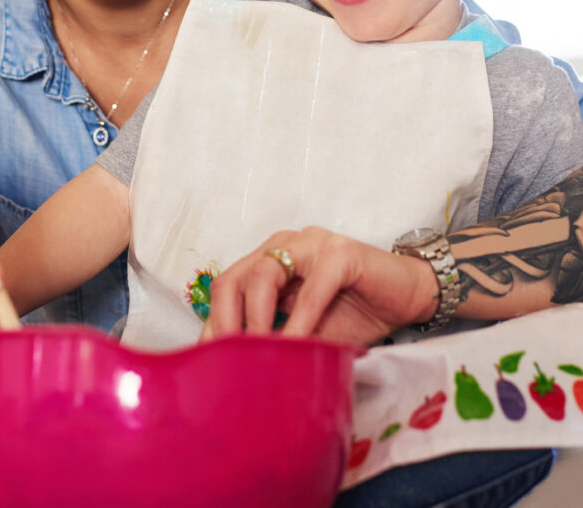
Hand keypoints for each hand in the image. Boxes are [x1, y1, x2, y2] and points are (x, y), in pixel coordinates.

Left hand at [201, 226, 439, 345]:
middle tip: (226, 359)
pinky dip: (300, 319)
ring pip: (264, 274)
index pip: (228, 286)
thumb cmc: (356, 313)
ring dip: (255, 318)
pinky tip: (297, 345)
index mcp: (269, 259)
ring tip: (256, 353)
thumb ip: (278, 338)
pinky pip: (312, 286)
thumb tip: (242, 372)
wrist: (410, 296)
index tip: (207, 360)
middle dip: (224, 320)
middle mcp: (284, 246)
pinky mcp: (342, 253)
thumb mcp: (308, 330)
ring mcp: (311, 244)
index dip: (214, 323)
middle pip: (235, 277)